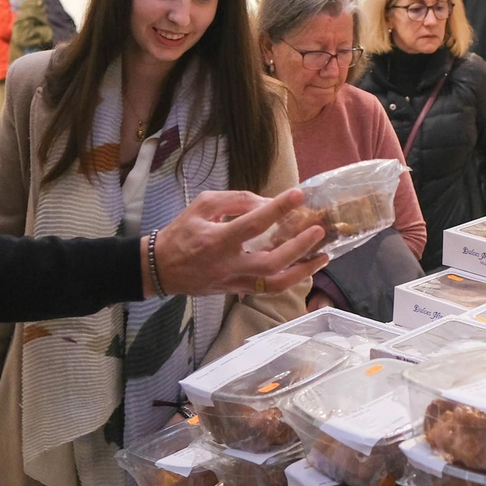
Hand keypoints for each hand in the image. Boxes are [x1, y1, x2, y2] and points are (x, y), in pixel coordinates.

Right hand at [153, 188, 327, 296]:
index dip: (277, 208)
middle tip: (318, 230)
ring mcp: (234, 281)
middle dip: (298, 247)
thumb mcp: (202, 206)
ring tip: (323, 257)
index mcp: (217, 240)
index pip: (252, 223)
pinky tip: (305, 268)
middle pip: (270, 261)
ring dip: (302, 271)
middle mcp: (228, 264)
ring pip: (274, 283)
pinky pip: (268, 289)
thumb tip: (266, 202)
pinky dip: (290, 280)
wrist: (161, 269)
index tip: (298, 195)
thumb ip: (234, 200)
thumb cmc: (181, 233)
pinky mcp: (237, 291)